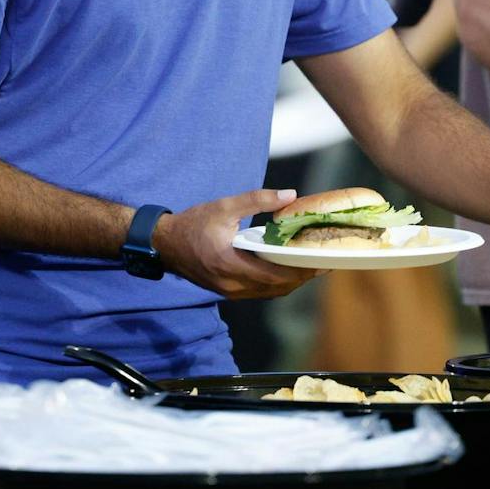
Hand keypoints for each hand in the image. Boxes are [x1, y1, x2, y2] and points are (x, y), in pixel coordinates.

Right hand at [155, 188, 319, 298]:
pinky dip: (277, 284)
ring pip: (269, 293)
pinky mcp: (228, 291)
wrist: (165, 244)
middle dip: (301, 277)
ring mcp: (229, 291)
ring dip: (291, 283)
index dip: (299, 271)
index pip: (273, 275)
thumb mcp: (225, 206)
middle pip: (276, 288)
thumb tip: (290, 195)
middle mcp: (231, 283)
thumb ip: (257, 200)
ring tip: (311, 267)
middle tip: (323, 263)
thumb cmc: (194, 223)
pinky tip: (288, 271)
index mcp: (230, 263)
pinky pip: (259, 292)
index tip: (319, 262)